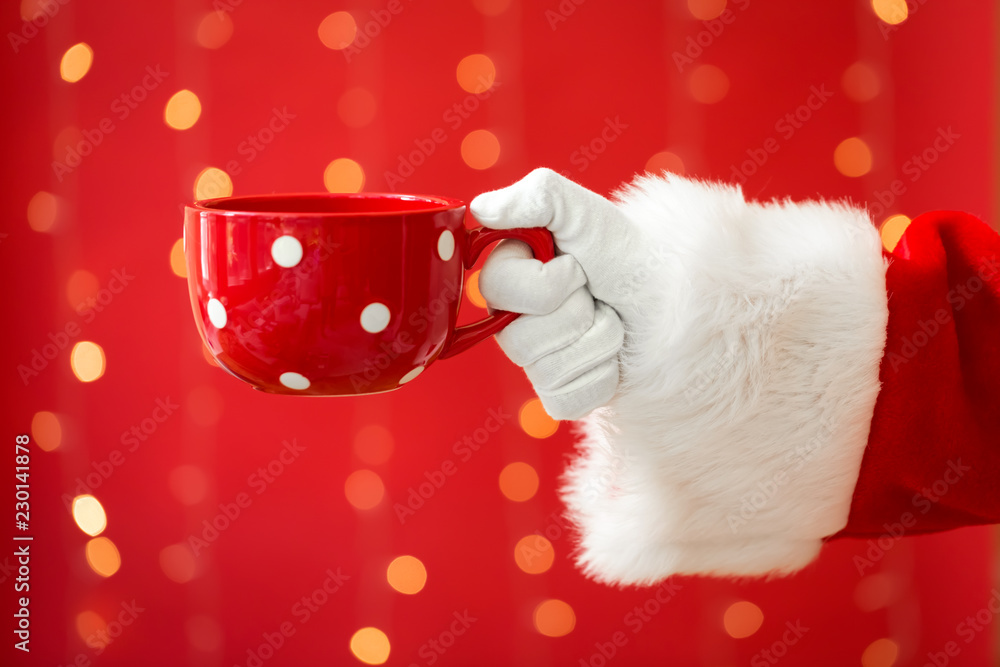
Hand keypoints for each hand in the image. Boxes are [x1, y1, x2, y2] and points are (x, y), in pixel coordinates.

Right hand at [470, 168, 646, 419]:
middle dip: (577, 313)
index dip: (547, 282)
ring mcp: (535, 364)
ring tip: (610, 321)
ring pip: (548, 371)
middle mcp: (512, 323)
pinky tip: (613, 359)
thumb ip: (533, 196)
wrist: (674, 300)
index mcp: (508, 280)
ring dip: (597, 341)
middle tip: (596, 296)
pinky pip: (567, 399)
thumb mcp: (582, 209)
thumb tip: (482, 208)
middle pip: (521, 340)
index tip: (576, 266)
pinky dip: (603, 377)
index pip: (499, 290)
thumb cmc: (625, 252)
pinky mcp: (560, 397)